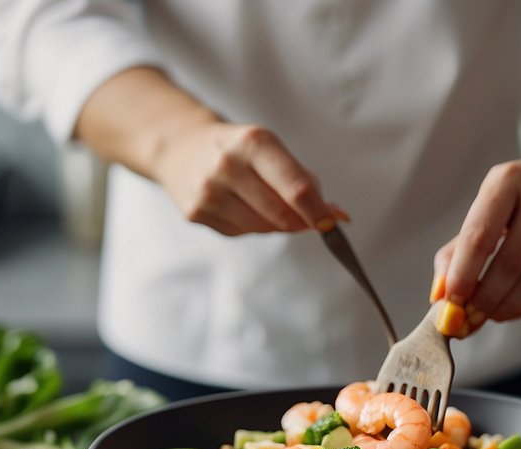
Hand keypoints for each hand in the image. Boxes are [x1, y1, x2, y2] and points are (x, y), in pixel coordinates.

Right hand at [153, 119, 345, 235]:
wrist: (182, 147)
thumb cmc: (238, 150)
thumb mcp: (271, 150)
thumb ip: (305, 182)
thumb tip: (338, 216)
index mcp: (253, 143)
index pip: (296, 190)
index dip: (319, 212)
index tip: (333, 223)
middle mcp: (227, 165)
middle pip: (282, 216)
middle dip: (300, 221)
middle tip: (305, 217)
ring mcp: (209, 191)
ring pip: (263, 229)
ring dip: (275, 224)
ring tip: (262, 202)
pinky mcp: (196, 213)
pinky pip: (241, 233)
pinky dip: (250, 225)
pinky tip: (239, 205)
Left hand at [433, 145, 520, 332]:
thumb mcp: (490, 204)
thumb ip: (459, 249)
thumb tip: (440, 295)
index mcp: (511, 179)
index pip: (480, 235)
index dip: (462, 275)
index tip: (450, 302)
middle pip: (510, 263)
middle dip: (484, 298)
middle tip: (468, 317)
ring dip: (506, 307)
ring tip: (489, 314)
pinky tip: (514, 307)